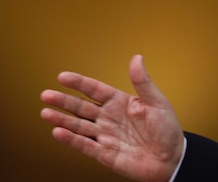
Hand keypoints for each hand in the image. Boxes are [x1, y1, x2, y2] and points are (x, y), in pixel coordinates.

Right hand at [41, 55, 184, 181]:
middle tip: (46, 94)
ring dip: (62, 119)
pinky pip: (84, 145)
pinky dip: (71, 140)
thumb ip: (143, 82)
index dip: (80, 83)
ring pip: (79, 125)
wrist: (172, 159)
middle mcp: (110, 118)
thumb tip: (136, 58)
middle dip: (64, 101)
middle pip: (82, 107)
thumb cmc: (168, 130)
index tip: (63, 77)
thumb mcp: (157, 102)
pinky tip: (58, 132)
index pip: (96, 90)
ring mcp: (106, 135)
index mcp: (121, 103)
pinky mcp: (104, 153)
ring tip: (46, 113)